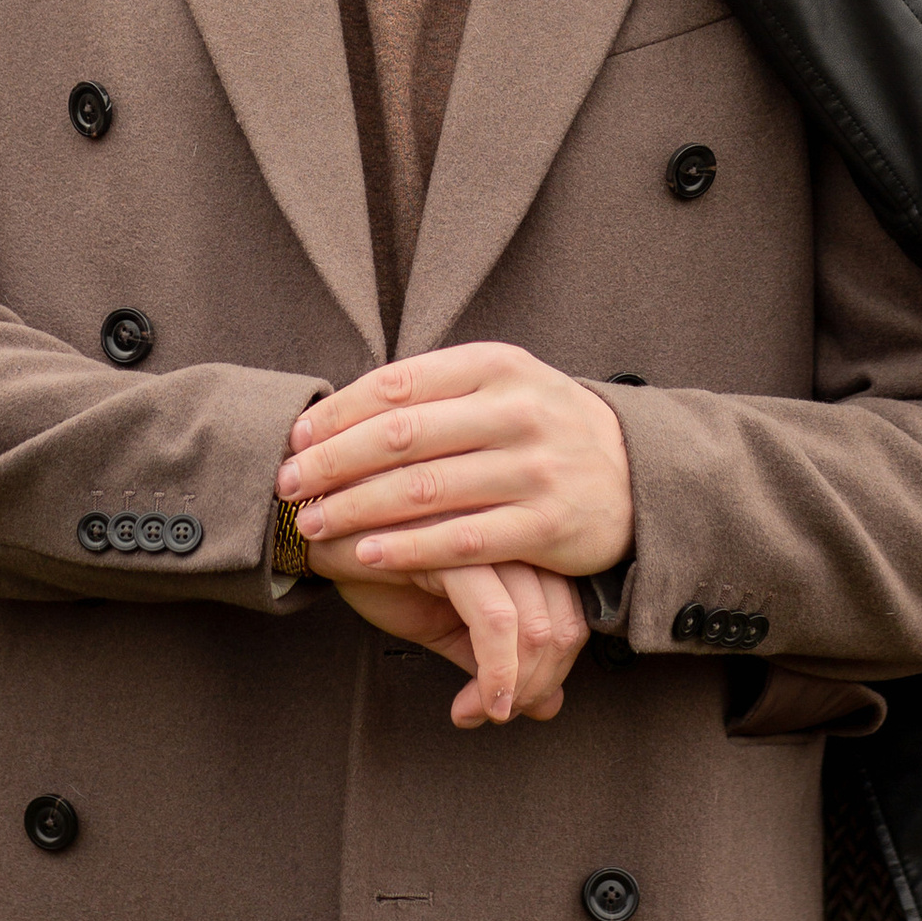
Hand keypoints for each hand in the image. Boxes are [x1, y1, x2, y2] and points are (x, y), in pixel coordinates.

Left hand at [280, 344, 634, 579]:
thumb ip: (432, 392)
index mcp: (495, 366)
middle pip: (401, 436)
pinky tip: (365, 554)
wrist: (635, 472)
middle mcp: (515, 411)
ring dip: (356, 509)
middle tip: (287, 484)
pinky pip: (461, 541)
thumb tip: (336, 412)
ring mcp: (533, 469)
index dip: (338, 412)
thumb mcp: (500, 386)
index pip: (397, 383)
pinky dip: (406, 548)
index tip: (296, 438)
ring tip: (312, 523)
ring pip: (424, 490)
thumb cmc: (541, 427)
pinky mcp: (546, 525)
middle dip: (333, 463)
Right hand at [315, 547, 588, 727]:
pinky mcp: (454, 548)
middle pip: (563, 627)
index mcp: (521, 538)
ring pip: (538, 630)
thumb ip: (500, 656)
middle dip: (535, 688)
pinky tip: (467, 707)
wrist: (314, 524)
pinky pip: (498, 625)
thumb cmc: (381, 561)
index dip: (551, 674)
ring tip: (478, 713)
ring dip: (514, 692)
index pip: (573, 616)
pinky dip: (494, 679)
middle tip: (492, 715)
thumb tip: (550, 707)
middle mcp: (516, 531)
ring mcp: (489, 537)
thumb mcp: (448, 617)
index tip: (507, 705)